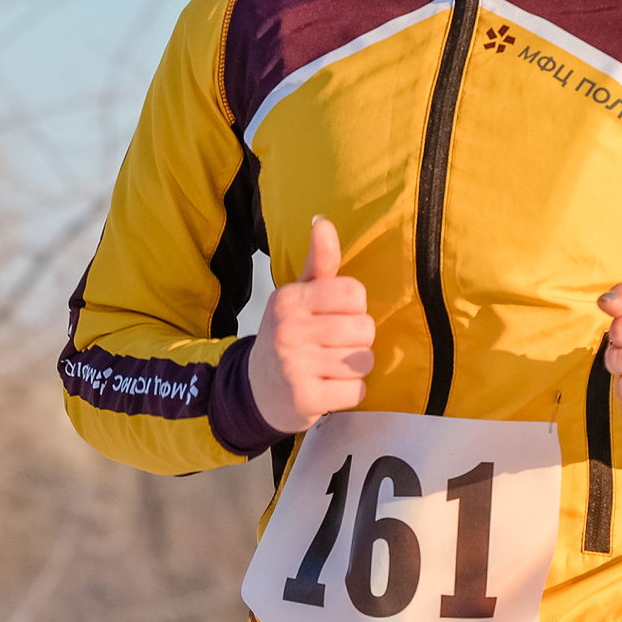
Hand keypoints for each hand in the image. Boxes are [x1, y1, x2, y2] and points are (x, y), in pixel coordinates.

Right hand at [250, 217, 375, 434]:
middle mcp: (289, 330)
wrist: (257, 389)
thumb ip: (318, 262)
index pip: (355, 293)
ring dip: (355, 368)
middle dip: (358, 340)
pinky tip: (330, 388)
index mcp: (289, 299)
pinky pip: (356, 391)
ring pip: (363, 361)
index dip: (354, 308)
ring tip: (332, 366)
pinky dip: (349, 393)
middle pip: (364, 328)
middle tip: (334, 346)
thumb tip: (323, 222)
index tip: (335, 317)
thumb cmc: (287, 335)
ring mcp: (295, 367)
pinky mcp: (305, 400)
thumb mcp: (298, 296)